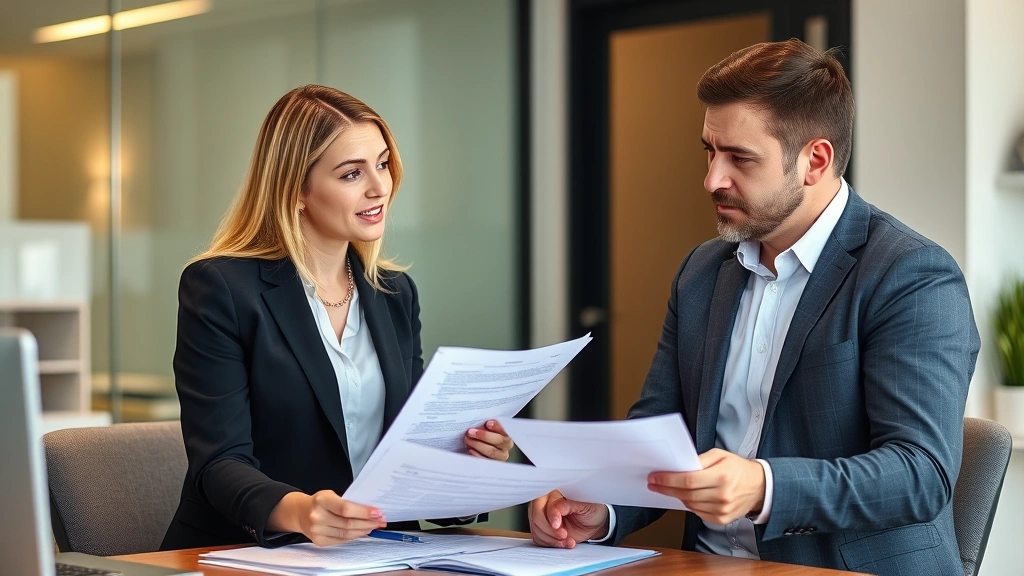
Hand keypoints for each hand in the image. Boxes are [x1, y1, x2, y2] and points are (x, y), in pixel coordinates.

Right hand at [269, 490, 386, 545]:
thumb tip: (370, 510)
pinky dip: (354, 536)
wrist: (300, 513)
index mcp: (321, 500)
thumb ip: (347, 501)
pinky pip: (341, 540)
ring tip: (374, 526)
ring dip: (364, 530)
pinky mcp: (319, 541)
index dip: (364, 512)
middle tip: (381, 521)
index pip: (346, 508)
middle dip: (368, 523)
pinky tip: (362, 531)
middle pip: (348, 523)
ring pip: (346, 534)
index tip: (378, 512)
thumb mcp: (331, 495)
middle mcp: (317, 516)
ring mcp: (317, 531)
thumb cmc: (320, 502)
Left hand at [465, 420, 513, 461]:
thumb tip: (478, 424)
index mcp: (507, 435)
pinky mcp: (491, 465)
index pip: (504, 430)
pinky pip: (485, 460)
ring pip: (491, 451)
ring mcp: (499, 457)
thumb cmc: (483, 437)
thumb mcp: (486, 430)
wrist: (481, 448)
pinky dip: (477, 454)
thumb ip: (485, 426)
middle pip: (498, 441)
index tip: (488, 423)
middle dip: (484, 435)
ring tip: (467, 440)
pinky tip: (470, 450)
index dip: (497, 426)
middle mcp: (505, 447)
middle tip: (471, 432)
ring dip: (478, 445)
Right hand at [528, 490, 608, 548]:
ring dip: (552, 540)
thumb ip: (567, 505)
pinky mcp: (542, 529)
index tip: (558, 526)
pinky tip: (563, 543)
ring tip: (567, 540)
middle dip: (550, 531)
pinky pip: (538, 539)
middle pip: (536, 518)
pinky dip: (551, 544)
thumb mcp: (585, 505)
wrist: (593, 522)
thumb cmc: (591, 509)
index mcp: (554, 491)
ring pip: (536, 530)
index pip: (542, 503)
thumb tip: (555, 509)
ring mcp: (541, 516)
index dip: (550, 516)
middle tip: (564, 535)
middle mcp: (544, 502)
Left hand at [647, 448, 765, 525]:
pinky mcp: (722, 520)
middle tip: (654, 484)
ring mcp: (722, 510)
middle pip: (686, 494)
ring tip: (667, 489)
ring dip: (676, 497)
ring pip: (690, 505)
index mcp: (721, 476)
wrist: (760, 487)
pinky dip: (689, 505)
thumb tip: (680, 466)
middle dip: (666, 488)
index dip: (668, 480)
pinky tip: (685, 497)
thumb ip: (699, 460)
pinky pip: (698, 513)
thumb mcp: (720, 455)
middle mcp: (722, 495)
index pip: (687, 480)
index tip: (655, 477)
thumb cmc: (738, 468)